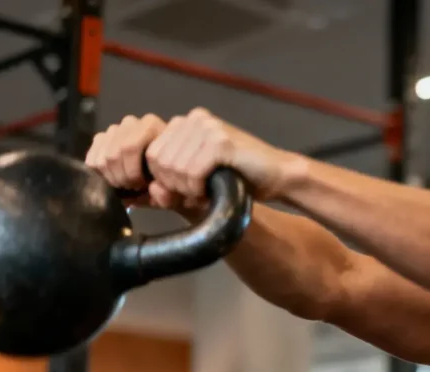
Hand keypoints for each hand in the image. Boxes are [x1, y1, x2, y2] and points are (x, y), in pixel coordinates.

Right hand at [85, 113, 206, 217]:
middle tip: (131, 188)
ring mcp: (115, 129)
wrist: (167, 178)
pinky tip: (114, 179)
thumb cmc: (173, 183)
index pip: (129, 147)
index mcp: (154, 127)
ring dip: (111, 177)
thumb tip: (153, 190)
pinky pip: (92, 158)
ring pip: (102, 157)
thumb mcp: (177, 193)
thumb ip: (169, 194)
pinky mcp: (102, 138)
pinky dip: (100, 174)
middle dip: (121, 177)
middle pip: (113, 153)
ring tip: (125, 185)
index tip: (140, 187)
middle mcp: (133, 123)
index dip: (131, 173)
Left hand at [145, 107, 289, 203]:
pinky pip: (193, 171)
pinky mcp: (221, 141)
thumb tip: (152, 190)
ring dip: (187, 189)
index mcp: (186, 123)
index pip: (151, 153)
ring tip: (206, 193)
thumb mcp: (197, 180)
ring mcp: (208, 127)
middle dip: (174, 186)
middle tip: (196, 195)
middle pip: (159, 161)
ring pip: (174, 167)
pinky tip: (211, 190)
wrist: (277, 175)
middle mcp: (194, 119)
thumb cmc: (239, 180)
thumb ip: (172, 185)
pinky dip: (198, 188)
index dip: (163, 180)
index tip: (185, 191)